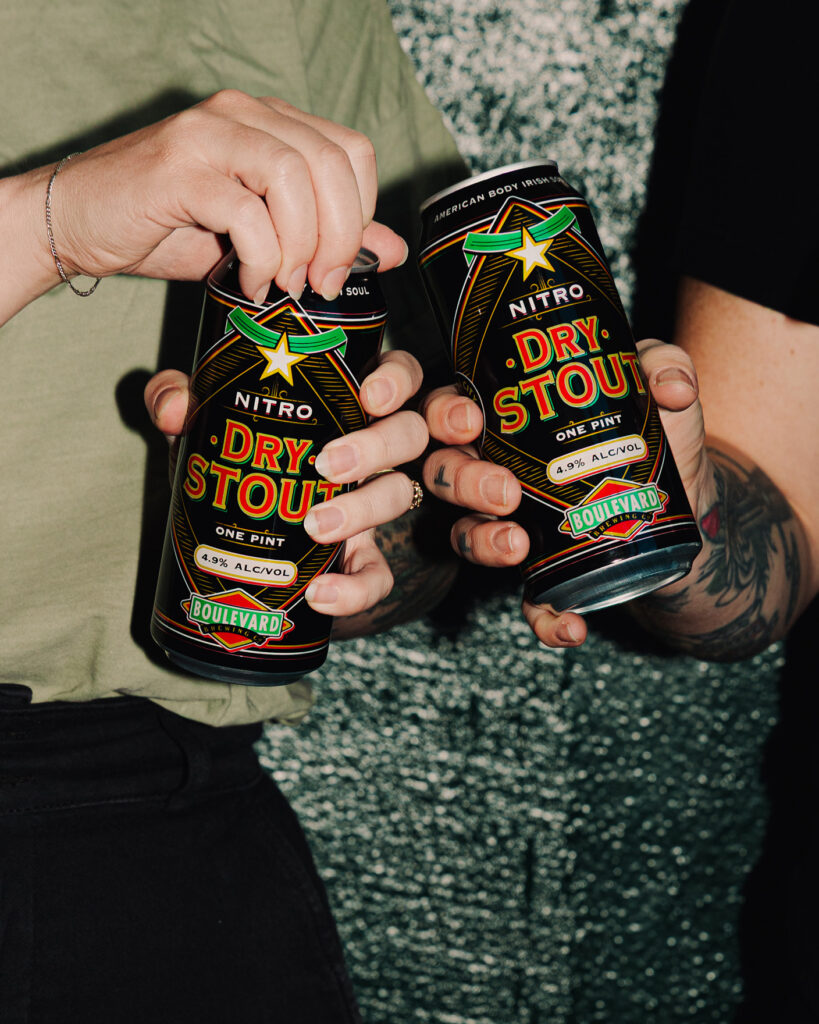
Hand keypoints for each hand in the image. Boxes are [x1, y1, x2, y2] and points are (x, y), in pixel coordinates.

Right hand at [4, 90, 405, 320]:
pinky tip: (247, 282)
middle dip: (340, 235)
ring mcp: (209, 135)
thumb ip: (325, 237)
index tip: (340, 265)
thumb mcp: (262, 236)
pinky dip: (259, 257)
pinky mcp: (177, 168)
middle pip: (331, 162)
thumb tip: (390, 249)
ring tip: (282, 282)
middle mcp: (243, 114)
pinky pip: (244, 209)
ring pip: (292, 175)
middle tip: (320, 284)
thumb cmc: (170, 228)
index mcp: (271, 124)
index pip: (352, 152)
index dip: (361, 213)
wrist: (82, 223)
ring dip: (301, 244)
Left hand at [145, 350, 426, 619]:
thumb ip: (180, 400)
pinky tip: (319, 593)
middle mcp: (372, 451)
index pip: (398, 376)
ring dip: (364, 511)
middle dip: (377, 447)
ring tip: (314, 526)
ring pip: (398, 496)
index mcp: (347, 405)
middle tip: (328, 464)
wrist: (234, 539)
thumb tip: (176, 407)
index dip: (397, 378)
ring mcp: (371, 506)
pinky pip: (379, 576)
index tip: (369, 393)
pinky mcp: (360, 559)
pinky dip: (356, 590)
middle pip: (408, 434)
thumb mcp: (206, 426)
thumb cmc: (237, 461)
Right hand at [422, 339, 708, 647]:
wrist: (688, 512)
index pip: (450, 410)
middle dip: (464, 482)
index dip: (444, 414)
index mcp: (507, 423)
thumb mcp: (659, 398)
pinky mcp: (542, 576)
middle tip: (505, 492)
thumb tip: (670, 386)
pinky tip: (572, 627)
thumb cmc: (656, 443)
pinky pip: (530, 604)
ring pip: (465, 535)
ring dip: (482, 543)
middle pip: (446, 473)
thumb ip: (664, 369)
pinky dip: (546, 621)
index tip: (471, 420)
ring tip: (517, 548)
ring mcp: (511, 527)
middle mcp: (495, 473)